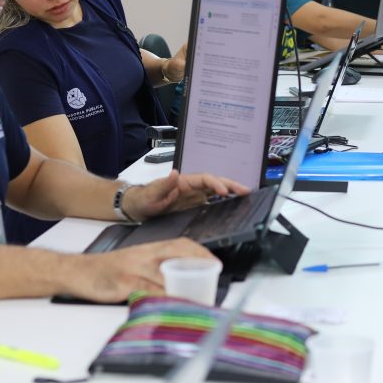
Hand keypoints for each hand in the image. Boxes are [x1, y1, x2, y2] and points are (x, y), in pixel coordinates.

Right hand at [72, 238, 215, 302]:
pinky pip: (148, 291)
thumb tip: (181, 280)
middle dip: (199, 264)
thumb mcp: (135, 261)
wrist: (77, 271)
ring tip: (199, 297)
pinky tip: (172, 305)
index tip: (215, 263)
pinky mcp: (124, 283)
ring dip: (184, 286)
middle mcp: (143, 255)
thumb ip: (156, 268)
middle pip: (178, 255)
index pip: (180, 244)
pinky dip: (163, 299)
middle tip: (213, 278)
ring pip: (165, 275)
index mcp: (148, 248)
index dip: (200, 252)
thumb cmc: (108, 269)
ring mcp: (134, 268)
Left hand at [126, 170, 250, 218]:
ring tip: (245, 196)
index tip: (224, 191)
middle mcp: (192, 187)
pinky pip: (211, 203)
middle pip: (215, 183)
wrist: (137, 208)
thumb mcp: (151, 193)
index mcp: (184, 181)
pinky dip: (223, 203)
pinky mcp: (193, 205)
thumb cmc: (143, 199)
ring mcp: (194, 196)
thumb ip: (163, 184)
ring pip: (216, 192)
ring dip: (231, 193)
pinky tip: (232, 207)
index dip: (216, 183)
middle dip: (231, 185)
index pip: (205, 179)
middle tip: (246, 191)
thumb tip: (175, 173)